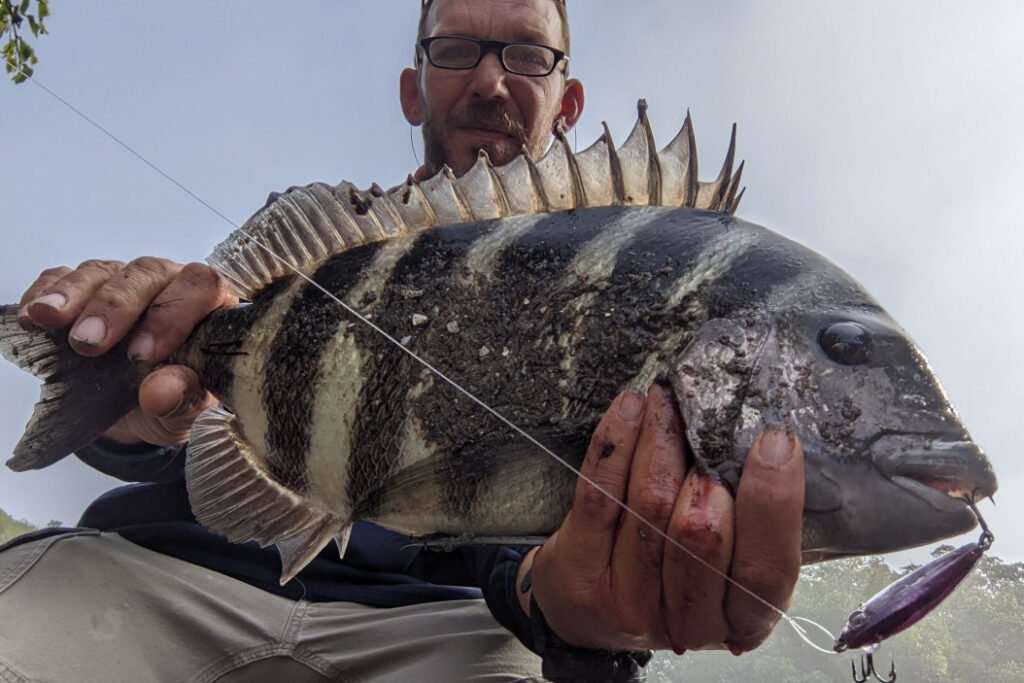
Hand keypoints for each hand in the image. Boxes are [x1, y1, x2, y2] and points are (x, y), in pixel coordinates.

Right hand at [17, 257, 236, 445]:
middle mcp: (171, 285)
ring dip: (74, 294)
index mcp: (210, 307)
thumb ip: (182, 398)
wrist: (143, 412)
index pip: (201, 287)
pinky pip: (63, 277)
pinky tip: (32, 316)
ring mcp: (126, 284)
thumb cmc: (178, 402)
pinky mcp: (85, 292)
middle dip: (115, 306)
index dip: (172, 314)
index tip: (141, 356)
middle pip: (147, 272)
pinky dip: (45, 292)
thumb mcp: (187, 410)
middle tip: (88, 343)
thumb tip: (160, 391)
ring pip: (103, 271)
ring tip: (49, 320)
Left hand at [521, 385, 803, 653]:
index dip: (774, 503)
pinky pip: (601, 495)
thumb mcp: (732, 563)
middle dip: (708, 468)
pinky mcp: (582, 571)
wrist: (588, 610)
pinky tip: (630, 409)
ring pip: (650, 507)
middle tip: (709, 420)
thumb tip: (776, 443)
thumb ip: (755, 523)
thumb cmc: (674, 571)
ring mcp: (630, 601)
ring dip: (662, 441)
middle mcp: (689, 622)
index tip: (775, 442)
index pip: (768, 568)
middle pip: (702, 536)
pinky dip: (616, 444)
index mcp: (743, 621)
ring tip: (668, 400)